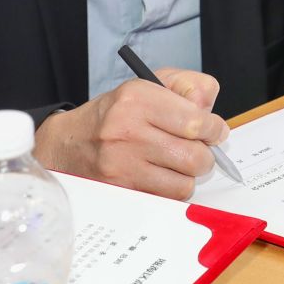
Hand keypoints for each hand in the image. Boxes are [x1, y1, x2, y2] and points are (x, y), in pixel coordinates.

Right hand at [33, 68, 226, 199]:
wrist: (69, 144)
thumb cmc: (117, 113)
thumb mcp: (151, 84)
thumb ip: (190, 87)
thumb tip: (210, 111)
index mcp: (138, 99)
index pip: (196, 122)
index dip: (213, 129)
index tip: (213, 130)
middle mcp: (127, 131)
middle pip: (195, 157)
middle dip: (204, 155)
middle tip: (197, 149)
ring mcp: (120, 165)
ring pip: (184, 183)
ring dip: (187, 175)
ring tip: (174, 162)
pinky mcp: (118, 191)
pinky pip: (165, 199)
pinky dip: (169, 190)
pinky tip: (159, 175)